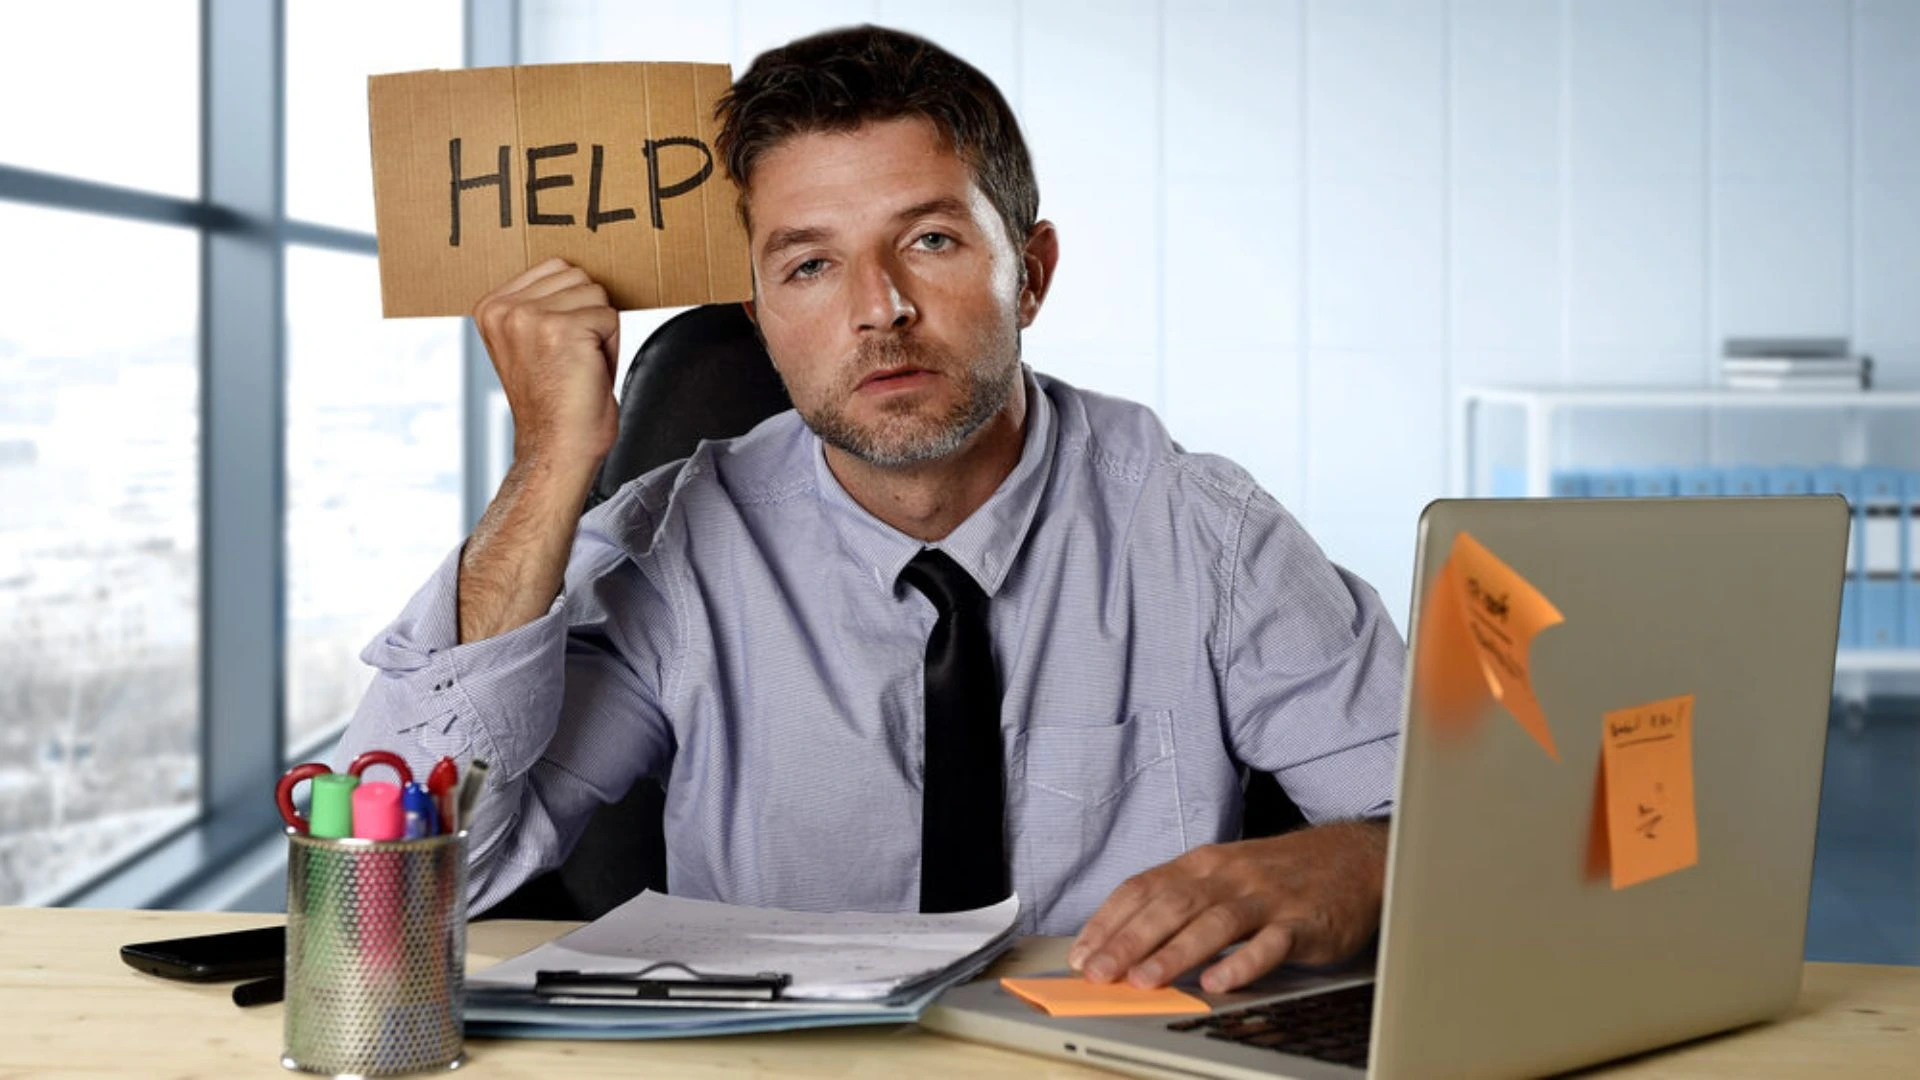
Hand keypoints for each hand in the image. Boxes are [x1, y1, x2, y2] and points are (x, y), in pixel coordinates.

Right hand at [471, 257, 621, 468]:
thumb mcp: (530, 341)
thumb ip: (540, 303)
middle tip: (572, 359)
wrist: (556, 447)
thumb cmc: (553, 402)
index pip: (556, 267)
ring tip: (579, 364)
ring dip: (600, 331)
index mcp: (491, 307)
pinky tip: (588, 371)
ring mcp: (530, 317)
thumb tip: (576, 270)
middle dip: (588, 316)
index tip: (556, 347)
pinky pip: (611, 317)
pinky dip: (611, 347)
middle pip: (579, 277)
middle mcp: (505, 309)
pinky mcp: (562, 329)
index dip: (572, 306)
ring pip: (596, 294)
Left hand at [1067, 819, 1388, 993]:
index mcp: (1202, 864)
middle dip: (1130, 940)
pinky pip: (1271, 943)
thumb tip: (1125, 940)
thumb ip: (1181, 901)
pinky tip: (1219, 982)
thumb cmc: (1279, 874)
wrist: (1355, 858)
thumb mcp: (1224, 874)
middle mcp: (1229, 876)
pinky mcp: (1305, 922)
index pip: (1144, 888)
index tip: (1082, 954)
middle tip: (1099, 972)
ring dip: (1175, 951)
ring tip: (1145, 979)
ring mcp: (1267, 897)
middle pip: (1171, 905)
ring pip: (1215, 922)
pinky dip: (1244, 963)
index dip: (1109, 921)